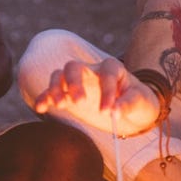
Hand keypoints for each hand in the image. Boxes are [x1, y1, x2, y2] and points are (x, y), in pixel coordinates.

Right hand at [31, 57, 160, 134]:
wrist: (129, 105)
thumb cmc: (136, 99)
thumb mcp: (140, 101)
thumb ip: (128, 104)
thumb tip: (115, 113)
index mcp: (112, 67)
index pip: (106, 74)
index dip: (107, 92)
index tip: (108, 112)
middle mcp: (91, 70)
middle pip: (74, 67)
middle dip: (74, 82)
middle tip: (79, 103)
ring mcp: (77, 81)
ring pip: (59, 76)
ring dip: (56, 88)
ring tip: (59, 105)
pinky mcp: (68, 95)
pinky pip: (52, 92)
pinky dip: (44, 98)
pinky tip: (40, 108)